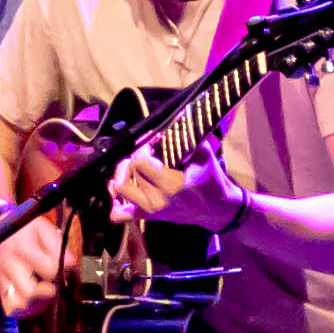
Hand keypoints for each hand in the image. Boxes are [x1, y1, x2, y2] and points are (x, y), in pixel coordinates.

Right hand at [0, 208, 75, 316]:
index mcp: (23, 248)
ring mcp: (3, 276)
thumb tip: (71, 263)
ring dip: (32, 302)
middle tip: (51, 285)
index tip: (63, 266)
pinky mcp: (0, 284)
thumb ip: (58, 245)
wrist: (0, 225)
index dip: (60, 270)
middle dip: (45, 292)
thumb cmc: (26, 228)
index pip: (48, 270)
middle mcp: (10, 264)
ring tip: (40, 291)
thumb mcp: (44, 228)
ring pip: (17, 303)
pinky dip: (19, 309)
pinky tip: (29, 302)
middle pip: (29, 291)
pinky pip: (7, 305)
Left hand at [112, 140, 238, 232]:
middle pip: (129, 173)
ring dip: (122, 174)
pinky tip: (121, 188)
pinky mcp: (146, 216)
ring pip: (119, 189)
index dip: (142, 149)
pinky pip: (119, 214)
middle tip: (143, 153)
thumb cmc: (212, 180)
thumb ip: (187, 136)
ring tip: (131, 166)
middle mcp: (157, 199)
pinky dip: (115, 200)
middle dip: (134, 158)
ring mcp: (150, 210)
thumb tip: (175, 116)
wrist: (217, 209)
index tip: (150, 144)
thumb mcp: (204, 154)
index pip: (141, 163)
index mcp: (171, 185)